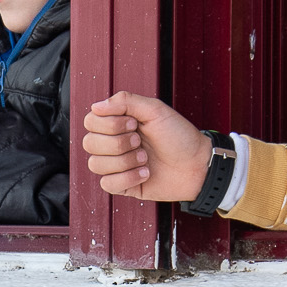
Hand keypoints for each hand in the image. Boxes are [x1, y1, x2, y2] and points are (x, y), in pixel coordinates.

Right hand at [80, 90, 211, 201]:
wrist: (197, 164)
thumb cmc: (179, 136)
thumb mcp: (155, 109)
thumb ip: (125, 101)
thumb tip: (96, 106)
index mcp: (118, 123)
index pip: (91, 121)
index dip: (109, 124)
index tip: (133, 123)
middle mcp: (114, 143)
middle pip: (89, 143)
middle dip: (118, 143)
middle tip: (140, 141)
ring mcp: (117, 165)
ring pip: (96, 164)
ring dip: (124, 161)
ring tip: (145, 159)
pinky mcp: (123, 185)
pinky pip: (107, 184)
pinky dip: (128, 178)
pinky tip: (146, 173)